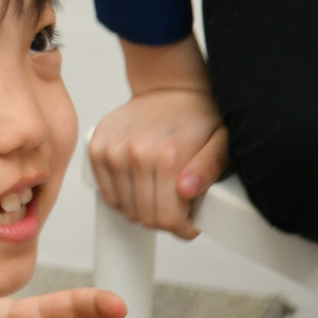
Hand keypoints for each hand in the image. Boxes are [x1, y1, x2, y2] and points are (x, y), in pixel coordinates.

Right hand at [91, 83, 227, 239]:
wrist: (166, 89)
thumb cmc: (197, 118)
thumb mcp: (220, 143)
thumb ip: (209, 169)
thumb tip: (186, 191)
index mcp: (168, 157)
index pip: (166, 218)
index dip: (182, 228)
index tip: (189, 223)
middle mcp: (135, 155)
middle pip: (144, 216)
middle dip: (163, 220)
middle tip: (176, 209)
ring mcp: (112, 151)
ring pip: (124, 207)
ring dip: (142, 209)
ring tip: (158, 195)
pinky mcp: (96, 147)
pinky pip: (106, 192)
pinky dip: (122, 197)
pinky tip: (138, 187)